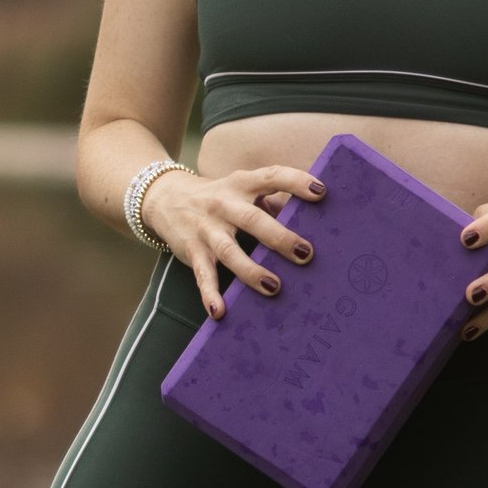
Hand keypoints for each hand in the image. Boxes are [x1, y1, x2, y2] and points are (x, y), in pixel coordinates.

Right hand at [143, 161, 325, 321]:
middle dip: (279, 238)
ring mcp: (207, 229)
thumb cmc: (221, 198)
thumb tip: (314, 220)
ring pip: (230, 251)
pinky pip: (203, 275)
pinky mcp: (193, 251)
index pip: (271, 177)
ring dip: (252, 270)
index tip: (321, 191)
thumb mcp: (243, 190)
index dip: (295, 182)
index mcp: (242, 184)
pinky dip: (209, 294)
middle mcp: (224, 204)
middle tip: (306, 254)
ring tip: (274, 287)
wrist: (166, 199)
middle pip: (253, 220)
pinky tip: (219, 311)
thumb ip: (273, 202)